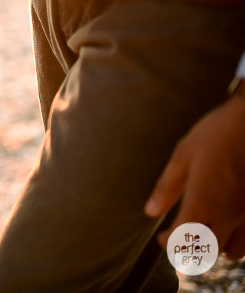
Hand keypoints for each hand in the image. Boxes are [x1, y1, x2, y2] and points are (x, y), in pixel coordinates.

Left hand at [145, 92, 244, 257]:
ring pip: (234, 251)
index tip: (161, 236)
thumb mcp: (183, 155)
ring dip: (217, 247)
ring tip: (206, 231)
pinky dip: (238, 239)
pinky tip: (228, 224)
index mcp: (202, 202)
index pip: (182, 240)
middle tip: (179, 234)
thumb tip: (151, 210)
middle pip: (207, 252)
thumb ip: (166, 187)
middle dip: (190, 248)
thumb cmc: (216, 134)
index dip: (168, 244)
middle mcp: (227, 214)